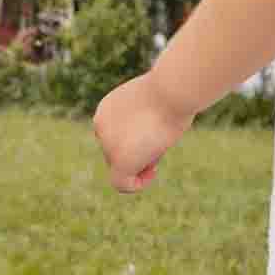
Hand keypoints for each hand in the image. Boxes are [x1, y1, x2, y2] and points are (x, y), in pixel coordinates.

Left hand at [93, 72, 193, 193]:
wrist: (171, 90)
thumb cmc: (172, 92)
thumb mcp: (158, 102)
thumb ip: (149, 119)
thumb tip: (152, 137)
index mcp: (107, 109)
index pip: (116, 134)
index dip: (134, 140)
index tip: (154, 136)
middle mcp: (101, 125)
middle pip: (117, 151)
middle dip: (139, 153)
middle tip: (160, 143)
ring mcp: (109, 143)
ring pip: (122, 166)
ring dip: (141, 164)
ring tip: (160, 148)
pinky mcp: (120, 160)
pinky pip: (122, 183)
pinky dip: (137, 184)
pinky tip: (152, 174)